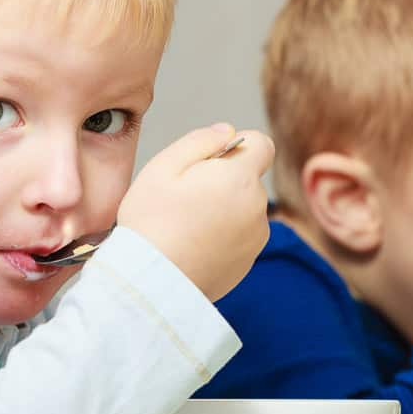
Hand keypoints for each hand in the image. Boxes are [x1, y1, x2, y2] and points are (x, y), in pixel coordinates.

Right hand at [117, 124, 273, 301]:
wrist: (152, 282)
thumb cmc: (151, 222)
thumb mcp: (163, 167)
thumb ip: (200, 141)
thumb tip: (226, 131)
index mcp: (240, 178)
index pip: (261, 144)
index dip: (236, 146)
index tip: (209, 162)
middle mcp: (257, 208)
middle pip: (248, 179)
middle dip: (224, 180)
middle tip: (186, 198)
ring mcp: (255, 238)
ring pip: (243, 209)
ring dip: (224, 210)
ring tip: (186, 226)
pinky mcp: (247, 262)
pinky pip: (239, 237)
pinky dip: (222, 237)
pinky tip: (193, 245)